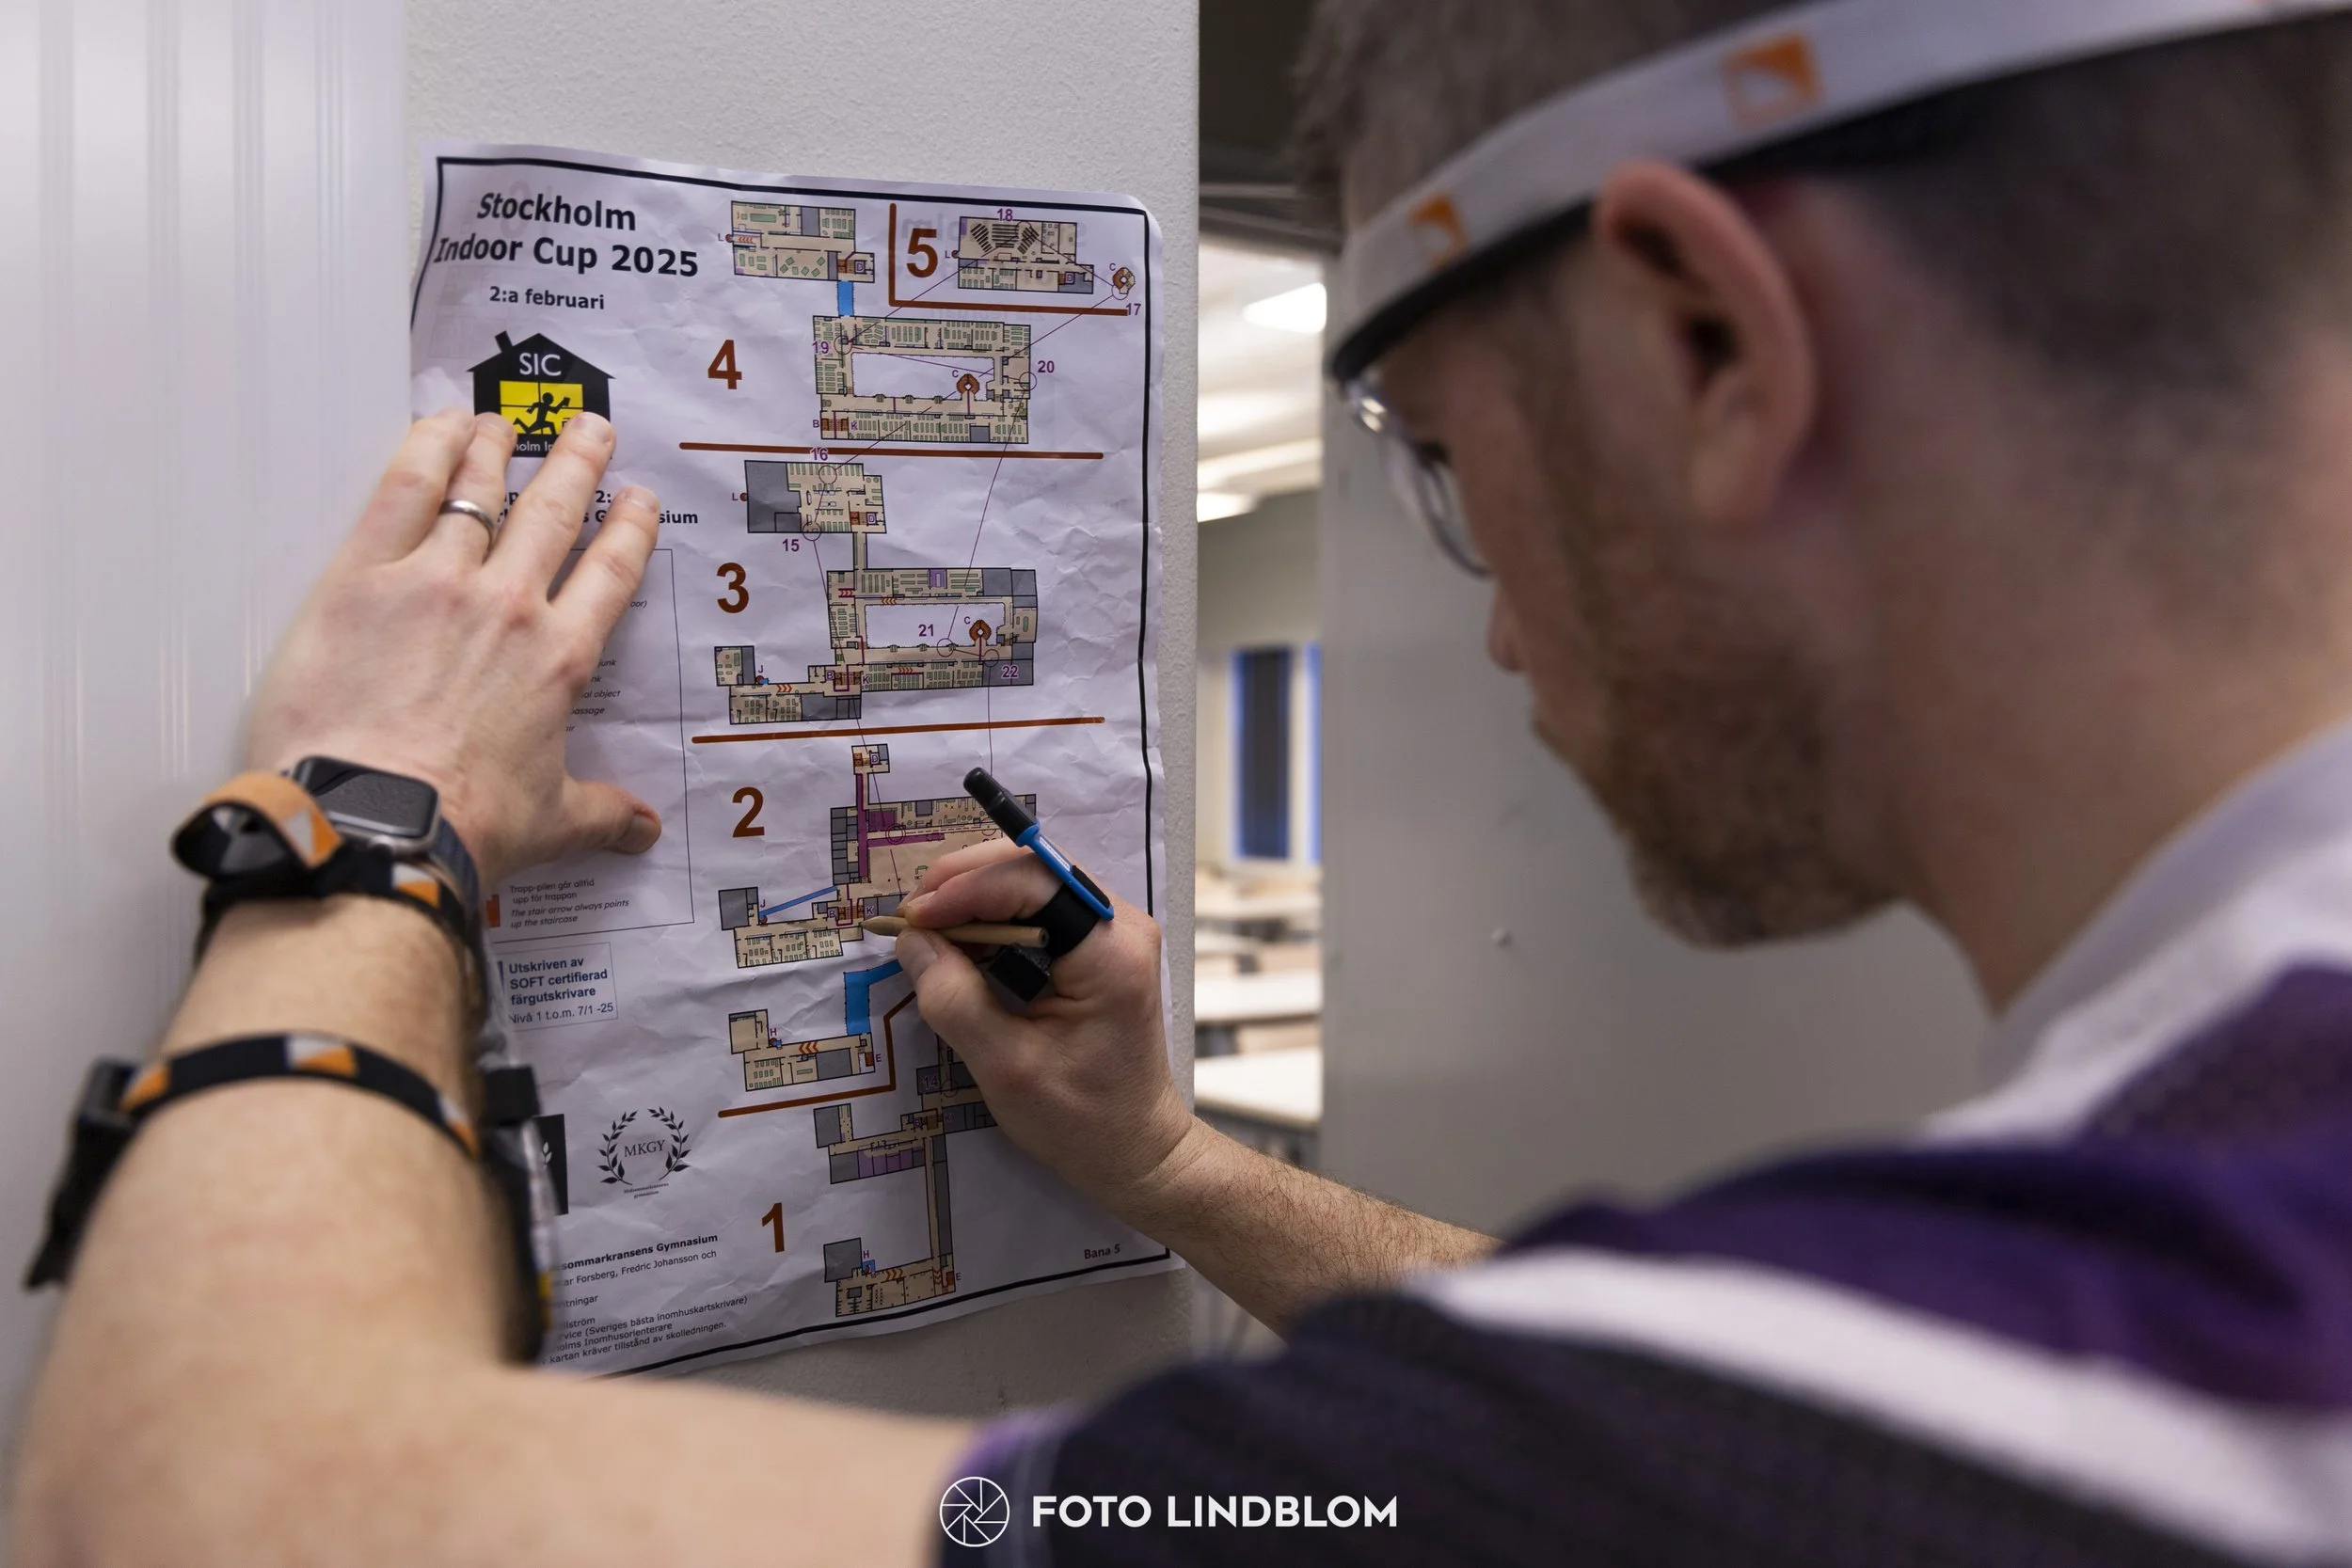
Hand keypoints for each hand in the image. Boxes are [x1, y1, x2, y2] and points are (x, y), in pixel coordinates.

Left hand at [245, 409, 662, 886]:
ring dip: (496, 448)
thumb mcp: (549, 821)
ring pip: (478, 490)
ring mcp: (436, 583)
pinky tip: (439, 425)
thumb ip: (601, 813)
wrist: (376, 823)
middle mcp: (509, 606)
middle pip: (552, 513)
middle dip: (576, 465)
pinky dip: (425, 449)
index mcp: (560, 660)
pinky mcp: (364, 579)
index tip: (636, 500)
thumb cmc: (464, 827)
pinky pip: (402, 492)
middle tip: (592, 430)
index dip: (628, 529)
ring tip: (504, 422)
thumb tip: (643, 830)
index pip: (609, 574)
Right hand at [893, 842, 1190, 1216]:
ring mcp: (1114, 932)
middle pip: (1034, 869)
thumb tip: (912, 940)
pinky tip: (961, 941)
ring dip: (976, 895)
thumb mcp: (1005, 1067)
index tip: (913, 918)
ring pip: (1034, 882)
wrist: (1136, 1150)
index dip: (965, 888)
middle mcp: (1121, 926)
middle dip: (965, 883)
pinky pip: (1041, 908)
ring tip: (927, 927)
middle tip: (913, 917)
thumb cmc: (1079, 1120)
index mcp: (1111, 951)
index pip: (1033, 881)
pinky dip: (994, 916)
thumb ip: (955, 999)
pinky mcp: (1099, 947)